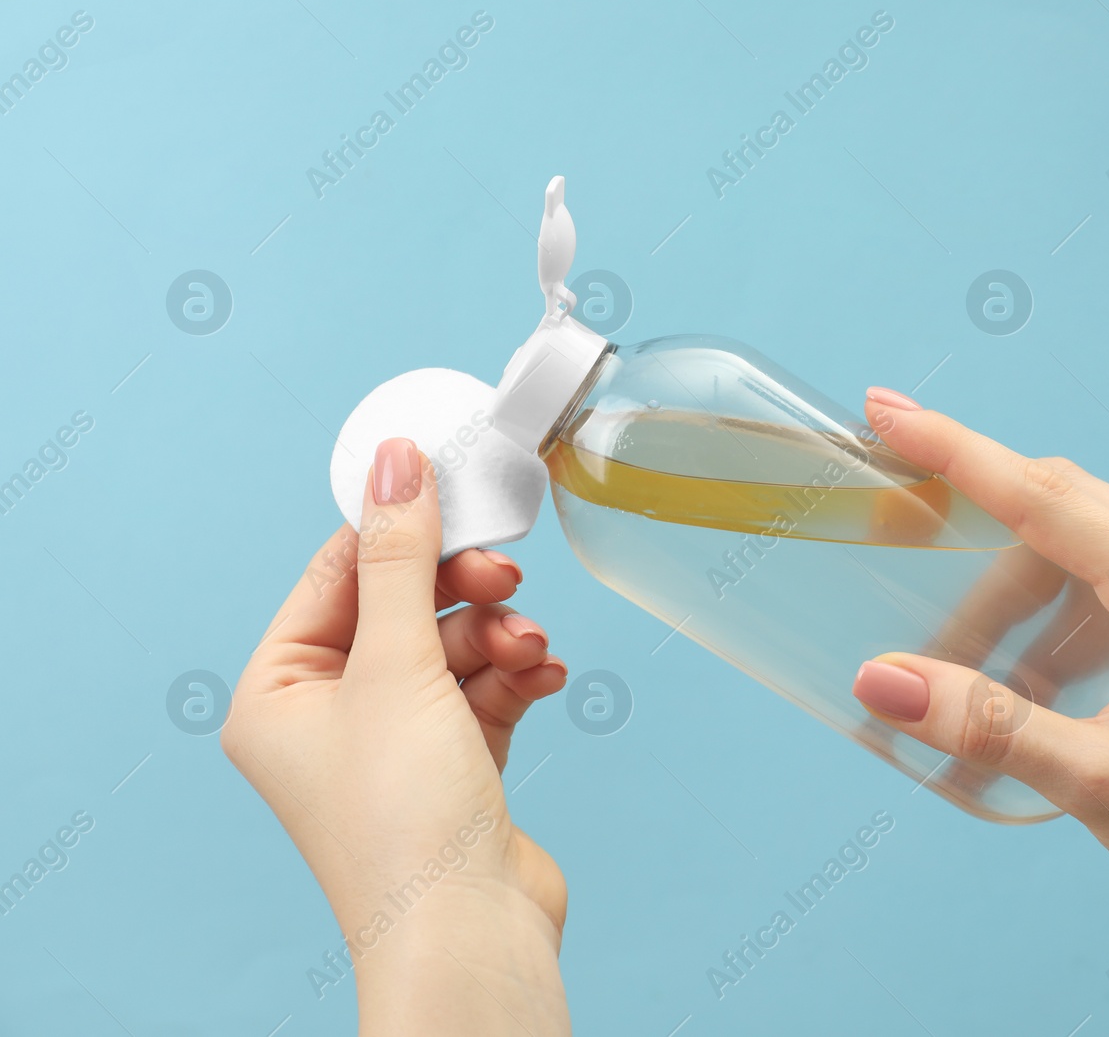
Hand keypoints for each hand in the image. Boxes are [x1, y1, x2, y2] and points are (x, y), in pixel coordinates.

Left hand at [225, 438, 570, 1036]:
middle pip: (403, 608)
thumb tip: (394, 459)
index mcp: (279, 692)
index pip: (339, 573)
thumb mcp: (395, 665)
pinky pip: (485, 692)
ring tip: (530, 652)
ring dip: (499, 639)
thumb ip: (399, 555)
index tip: (457, 494)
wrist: (469, 932)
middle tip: (504, 577)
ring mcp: (394, 744)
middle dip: (462, 593)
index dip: (400, 531)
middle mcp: (329, 716)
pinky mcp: (453, 766)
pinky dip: (517, 677)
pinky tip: (545, 677)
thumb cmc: (403, 822)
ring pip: (452, 649)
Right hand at [853, 389, 1108, 1036]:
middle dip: (965, 517)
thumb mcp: (1096, 781)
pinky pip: (1094, 597)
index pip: (1044, 497)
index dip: (957, 452)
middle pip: (1053, 512)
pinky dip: (1038, 630)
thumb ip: (985, 724)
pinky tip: (1011, 686)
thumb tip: (880, 680)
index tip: (888, 411)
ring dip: (1000, 605)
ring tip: (947, 669)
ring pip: (1068, 558)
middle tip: (887, 505)